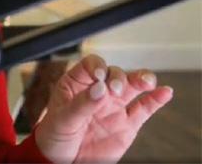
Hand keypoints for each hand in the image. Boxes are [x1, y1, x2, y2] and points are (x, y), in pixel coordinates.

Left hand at [34, 54, 172, 163]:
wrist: (63, 161)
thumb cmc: (55, 136)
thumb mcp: (62, 119)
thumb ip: (81, 104)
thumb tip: (100, 88)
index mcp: (76, 84)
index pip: (90, 65)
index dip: (97, 66)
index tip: (100, 76)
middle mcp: (97, 91)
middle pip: (114, 73)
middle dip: (118, 77)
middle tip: (116, 89)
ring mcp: (113, 106)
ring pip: (132, 87)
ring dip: (141, 79)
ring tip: (146, 81)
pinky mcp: (127, 123)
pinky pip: (144, 108)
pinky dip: (156, 99)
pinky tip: (165, 92)